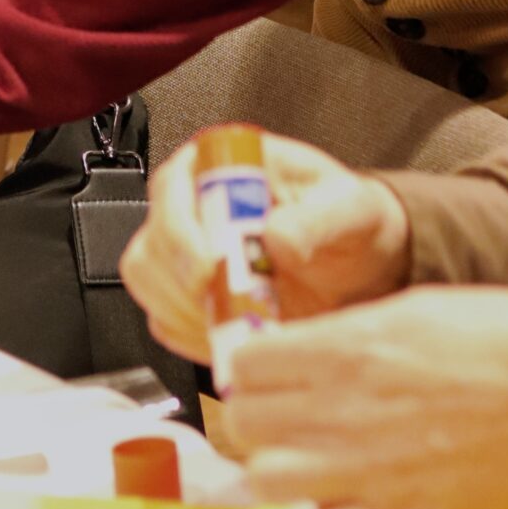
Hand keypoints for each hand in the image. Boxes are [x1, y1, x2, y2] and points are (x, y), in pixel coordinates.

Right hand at [122, 131, 411, 360]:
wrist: (359, 263)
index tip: (209, 268)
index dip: (180, 232)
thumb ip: (317, 218)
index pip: (171, 190)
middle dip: (179, 287)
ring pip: (148, 283)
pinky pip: (166, 321)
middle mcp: (192, 207)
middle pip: (151, 244)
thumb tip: (274, 236)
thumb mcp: (348, 209)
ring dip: (183, 315)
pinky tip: (228, 341)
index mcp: (219, 167)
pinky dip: (190, 338)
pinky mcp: (191, 296)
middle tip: (223, 311)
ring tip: (233, 328)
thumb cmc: (348, 221)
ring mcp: (186, 254)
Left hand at [227, 287, 507, 508]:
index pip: (247, 364)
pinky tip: (357, 500)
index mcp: (345, 348)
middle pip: (246, 424)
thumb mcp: (410, 309)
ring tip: (313, 464)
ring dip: (284, 472)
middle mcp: (343, 409)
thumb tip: (309, 352)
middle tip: (283, 421)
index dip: (253, 371)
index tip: (267, 377)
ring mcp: (368, 471)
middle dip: (256, 420)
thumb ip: (350, 335)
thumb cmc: (500, 344)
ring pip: (268, 482)